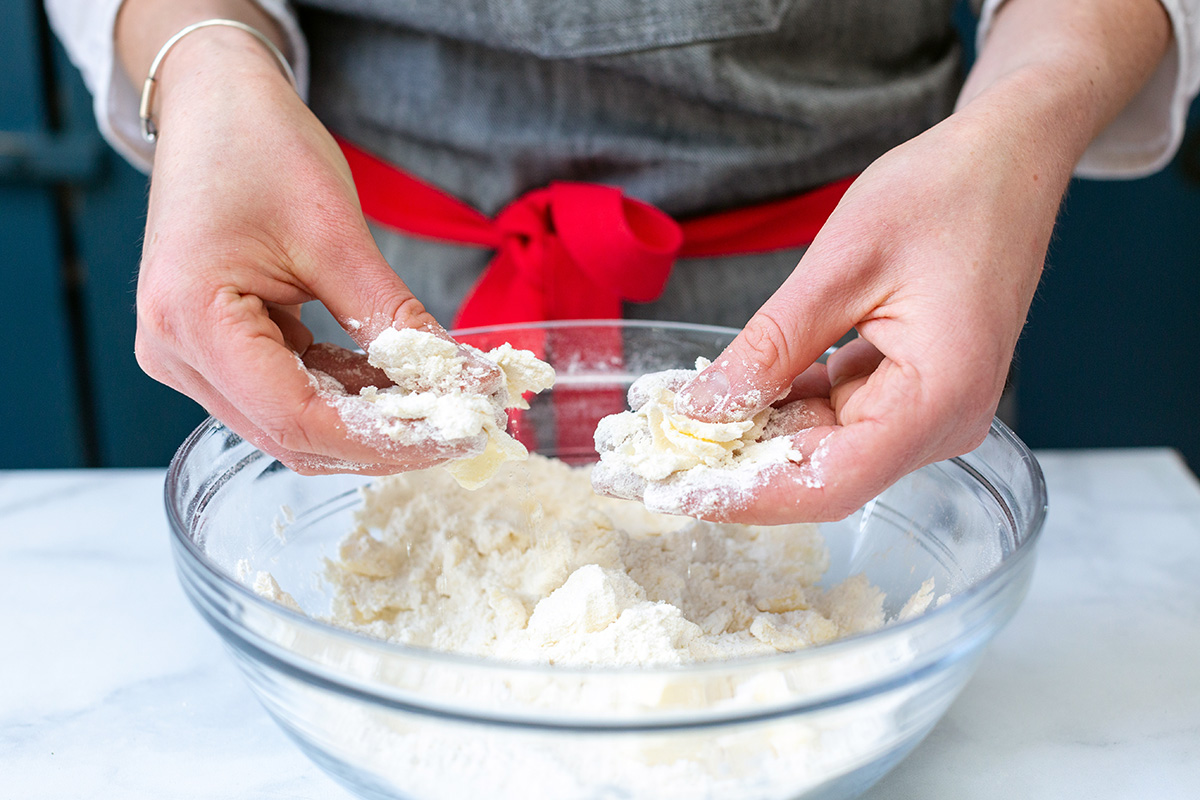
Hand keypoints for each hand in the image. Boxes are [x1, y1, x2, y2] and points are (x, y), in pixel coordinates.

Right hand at [132, 28, 499, 473]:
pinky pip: (289, 396)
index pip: (297, 420)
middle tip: (463, 429)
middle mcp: (178, 354)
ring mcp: (192, 358)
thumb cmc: (258, 148)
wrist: (212, 106)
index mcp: (192, 320)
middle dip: (385, 441)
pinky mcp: (217, 353)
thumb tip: (460, 380)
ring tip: (442, 408)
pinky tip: (400, 384)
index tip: (457, 434)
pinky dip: (348, 396)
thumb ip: (393, 316)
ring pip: (294, 427)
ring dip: (370, 425)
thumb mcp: (335, 233)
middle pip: (294, 437)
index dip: (385, 440)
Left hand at [667, 105, 1066, 522]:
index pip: (831, 482)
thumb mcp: (840, 265)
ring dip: (757, 435)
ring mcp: (932, 413)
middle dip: (739, 467)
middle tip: (658, 456)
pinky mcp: (914, 394)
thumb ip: (770, 347)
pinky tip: (739, 387)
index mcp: (941, 398)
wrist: (1008, 162)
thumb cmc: (944, 194)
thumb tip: (703, 410)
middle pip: (826, 475)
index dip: (747, 496)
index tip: (675, 491)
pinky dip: (787, 405)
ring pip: (826, 450)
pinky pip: (839, 418)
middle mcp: (944, 424)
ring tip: (684, 416)